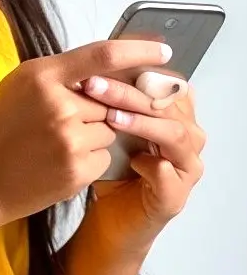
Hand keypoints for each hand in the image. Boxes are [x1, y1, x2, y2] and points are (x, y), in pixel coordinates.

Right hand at [0, 38, 171, 237]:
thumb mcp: (19, 86)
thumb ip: (60, 75)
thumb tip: (105, 69)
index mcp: (42, 74)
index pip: (103, 55)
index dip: (139, 51)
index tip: (163, 52)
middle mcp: (59, 103)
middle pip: (109, 97)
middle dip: (100, 107)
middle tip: (66, 120)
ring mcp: (70, 138)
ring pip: (109, 128)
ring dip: (94, 134)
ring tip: (55, 143)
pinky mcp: (78, 170)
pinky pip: (105, 156)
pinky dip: (90, 159)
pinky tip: (59, 162)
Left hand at [80, 74, 205, 252]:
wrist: (109, 212)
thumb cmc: (108, 161)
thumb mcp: (106, 120)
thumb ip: (108, 94)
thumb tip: (88, 61)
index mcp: (172, 110)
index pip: (162, 80)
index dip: (133, 68)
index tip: (97, 63)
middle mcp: (187, 134)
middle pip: (165, 102)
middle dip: (128, 91)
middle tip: (94, 84)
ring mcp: (185, 166)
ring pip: (174, 133)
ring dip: (141, 122)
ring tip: (111, 117)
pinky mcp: (176, 196)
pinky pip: (170, 176)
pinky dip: (153, 166)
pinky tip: (134, 160)